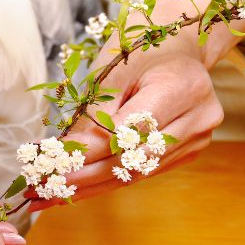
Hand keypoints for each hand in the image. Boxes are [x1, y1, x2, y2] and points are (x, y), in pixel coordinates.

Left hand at [26, 54, 223, 210]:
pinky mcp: (190, 151)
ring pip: (138, 172)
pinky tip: (79, 188)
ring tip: (53, 195)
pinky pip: (145, 172)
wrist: (179, 49)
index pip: (127, 131)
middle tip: (44, 187)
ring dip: (92, 186)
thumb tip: (62, 157)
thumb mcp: (113, 72)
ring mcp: (199, 138)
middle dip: (84, 176)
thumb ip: (94, 115)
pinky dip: (109, 180)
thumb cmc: (142, 52)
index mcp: (183, 87)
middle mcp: (199, 117)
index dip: (86, 151)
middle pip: (134, 159)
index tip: (49, 163)